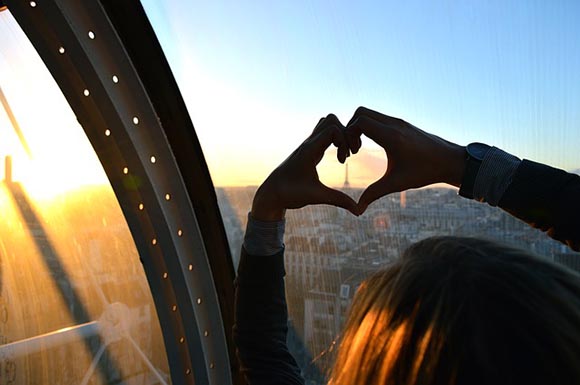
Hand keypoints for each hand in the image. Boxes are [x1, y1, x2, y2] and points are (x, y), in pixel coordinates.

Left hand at [251, 114, 358, 220]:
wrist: (271, 194)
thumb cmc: (290, 194)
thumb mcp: (316, 197)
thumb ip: (338, 200)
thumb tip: (359, 211)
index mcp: (309, 150)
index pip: (332, 129)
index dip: (345, 141)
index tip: (344, 160)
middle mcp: (308, 143)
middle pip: (331, 120)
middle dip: (345, 133)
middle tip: (349, 154)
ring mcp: (308, 145)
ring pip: (326, 124)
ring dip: (340, 134)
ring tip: (344, 154)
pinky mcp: (309, 150)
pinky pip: (324, 134)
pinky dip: (335, 140)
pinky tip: (339, 158)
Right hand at [346, 107, 466, 212]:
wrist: (450, 161)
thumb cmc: (425, 172)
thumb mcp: (397, 184)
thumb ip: (374, 194)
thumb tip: (357, 211)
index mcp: (392, 136)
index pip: (360, 121)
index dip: (348, 134)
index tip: (351, 154)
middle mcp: (394, 124)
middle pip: (361, 112)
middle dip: (350, 128)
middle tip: (352, 149)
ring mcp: (398, 121)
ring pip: (369, 113)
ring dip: (358, 128)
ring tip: (359, 149)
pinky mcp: (401, 123)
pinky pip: (378, 118)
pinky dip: (368, 127)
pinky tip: (371, 146)